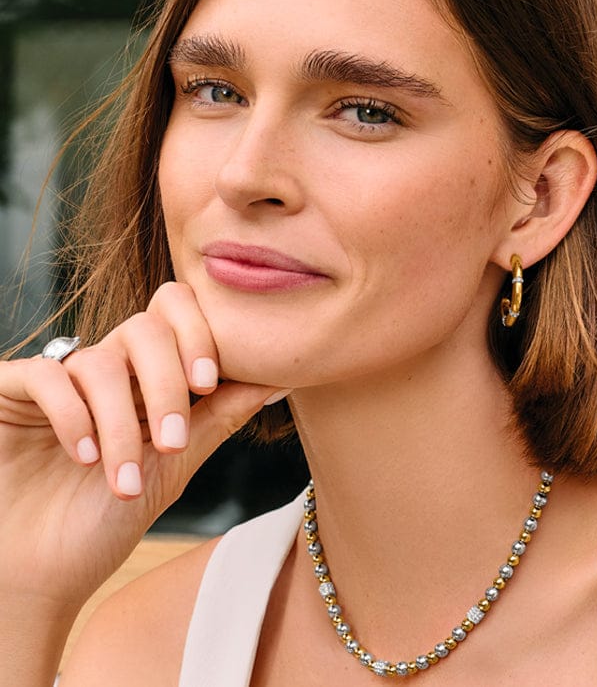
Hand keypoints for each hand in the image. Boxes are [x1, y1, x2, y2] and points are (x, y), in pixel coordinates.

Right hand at [0, 282, 286, 613]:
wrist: (43, 573)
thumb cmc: (109, 518)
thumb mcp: (176, 462)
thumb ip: (222, 415)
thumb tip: (280, 379)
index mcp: (147, 376)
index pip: (176, 313)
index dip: (197, 334)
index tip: (208, 384)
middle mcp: (105, 369)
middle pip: (146, 329)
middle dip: (167, 384)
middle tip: (173, 442)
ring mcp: (57, 378)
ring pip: (101, 362)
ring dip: (121, 427)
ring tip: (125, 479)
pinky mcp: (10, 392)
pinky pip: (46, 376)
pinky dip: (73, 416)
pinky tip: (82, 456)